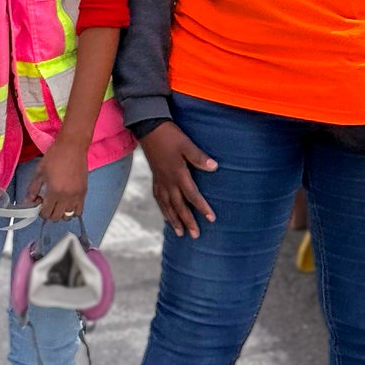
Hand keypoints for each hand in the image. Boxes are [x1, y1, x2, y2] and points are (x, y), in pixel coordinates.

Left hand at [25, 136, 88, 220]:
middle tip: (47, 203)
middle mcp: (66, 197)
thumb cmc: (55, 156)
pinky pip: (79, 210)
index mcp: (54, 191)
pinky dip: (72, 210)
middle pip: (56, 217)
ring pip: (68, 216)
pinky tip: (67, 202)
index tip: (39, 203)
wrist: (73, 145)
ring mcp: (77, 195)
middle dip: (49, 213)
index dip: (40, 211)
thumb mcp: (40, 171)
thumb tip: (28, 201)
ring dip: (61, 213)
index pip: (46, 213)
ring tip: (58, 203)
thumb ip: (32, 188)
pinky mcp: (84, 192)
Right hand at [140, 122, 217, 238]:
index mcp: (178, 174)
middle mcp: (168, 181)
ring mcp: (160, 181)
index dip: (202, 208)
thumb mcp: (186, 144)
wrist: (149, 128)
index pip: (192, 195)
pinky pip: (158, 198)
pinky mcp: (155, 178)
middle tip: (195, 235)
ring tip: (180, 233)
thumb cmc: (170, 136)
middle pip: (179, 206)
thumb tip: (215, 167)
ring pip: (167, 205)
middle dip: (188, 221)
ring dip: (174, 220)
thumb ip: (199, 157)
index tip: (211, 219)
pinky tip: (166, 214)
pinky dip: (163, 209)